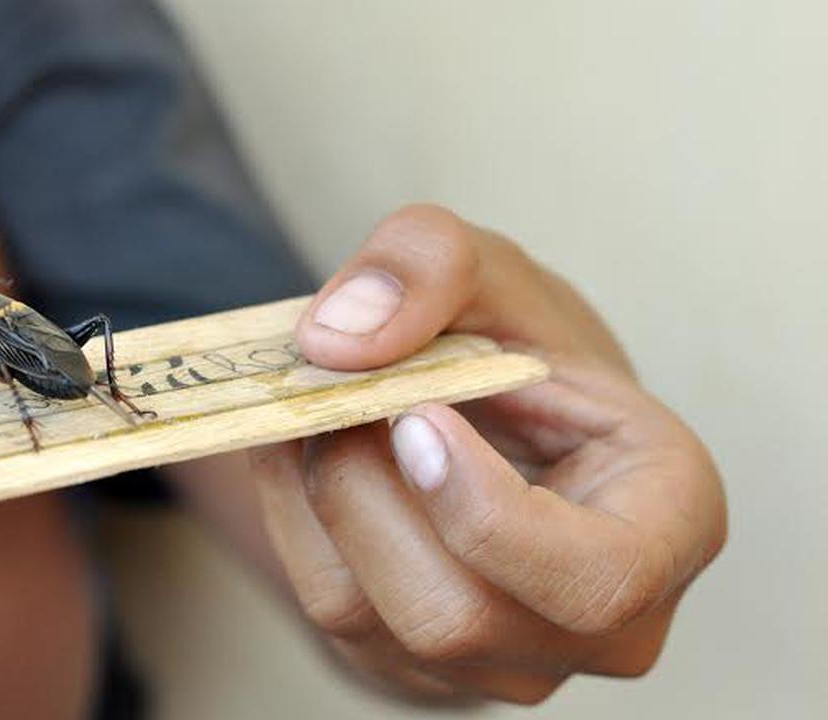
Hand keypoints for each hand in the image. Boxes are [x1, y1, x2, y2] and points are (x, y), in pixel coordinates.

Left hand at [252, 205, 725, 703]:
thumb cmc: (517, 344)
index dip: (485, 512)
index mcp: (668, 525)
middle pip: (452, 613)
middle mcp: (597, 627)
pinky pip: (325, 612)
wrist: (490, 411)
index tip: (416, 415)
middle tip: (331, 388)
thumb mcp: (490, 268)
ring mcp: (502, 665)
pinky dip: (291, 517)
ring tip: (314, 406)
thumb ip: (425, 263)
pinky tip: (299, 451)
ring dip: (314, 494)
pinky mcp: (415, 669)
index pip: (595, 580)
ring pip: (368, 616)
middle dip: (363, 485)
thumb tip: (334, 340)